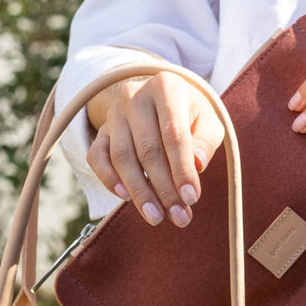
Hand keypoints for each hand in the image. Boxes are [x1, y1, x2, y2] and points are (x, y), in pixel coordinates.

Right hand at [86, 72, 223, 226]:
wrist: (161, 100)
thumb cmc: (191, 115)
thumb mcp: (208, 122)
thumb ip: (205, 141)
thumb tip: (196, 165)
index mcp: (166, 88)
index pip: (174, 134)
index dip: (182, 169)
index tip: (191, 198)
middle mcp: (135, 96)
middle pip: (147, 149)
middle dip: (163, 188)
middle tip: (178, 217)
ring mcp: (114, 114)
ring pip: (122, 157)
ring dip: (140, 192)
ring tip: (156, 217)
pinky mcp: (101, 131)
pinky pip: (97, 158)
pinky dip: (109, 179)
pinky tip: (126, 198)